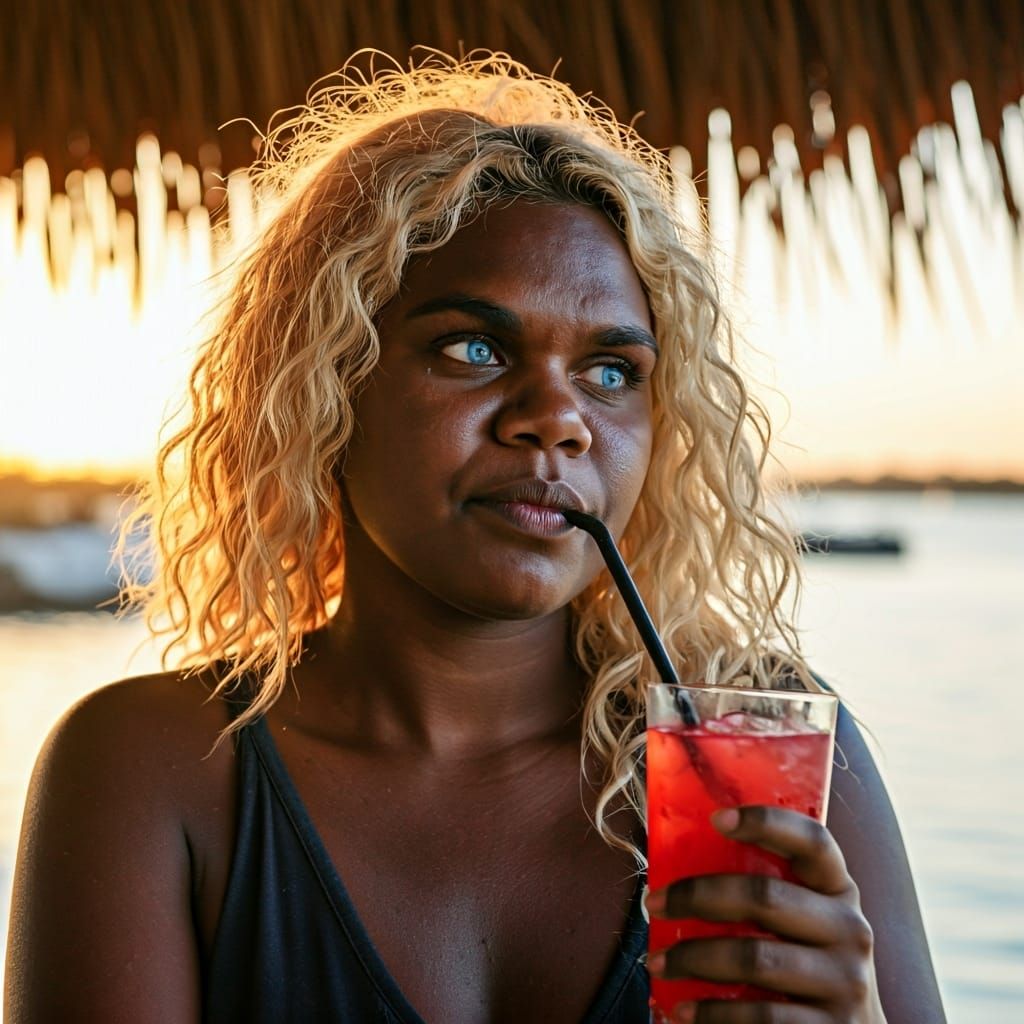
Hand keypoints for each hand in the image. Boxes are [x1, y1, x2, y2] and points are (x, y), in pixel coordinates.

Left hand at [645, 806, 886, 1022]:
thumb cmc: (808, 964)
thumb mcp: (804, 920)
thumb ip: (766, 892)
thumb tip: (676, 864)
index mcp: (838, 889)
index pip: (812, 841)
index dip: (767, 823)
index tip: (717, 818)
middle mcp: (850, 929)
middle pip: (765, 897)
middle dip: (698, 897)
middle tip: (655, 903)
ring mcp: (846, 983)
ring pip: (755, 959)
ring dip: (693, 959)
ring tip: (657, 962)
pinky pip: (762, 1017)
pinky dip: (714, 1014)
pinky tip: (685, 1011)